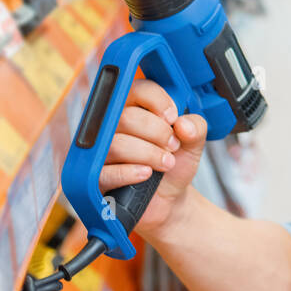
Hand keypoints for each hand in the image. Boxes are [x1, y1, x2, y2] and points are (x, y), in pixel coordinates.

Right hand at [99, 78, 206, 239]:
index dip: (157, 101)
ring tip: (166, 164)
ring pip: (117, 144)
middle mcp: (111, 126)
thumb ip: (196, 127)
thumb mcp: (192, 144)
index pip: (135, 89)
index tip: (173, 118)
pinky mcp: (94, 177)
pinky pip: (105, 171)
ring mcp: (99, 151)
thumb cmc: (173, 166)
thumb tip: (183, 124)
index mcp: (132, 109)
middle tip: (172, 146)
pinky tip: (146, 174)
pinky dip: (130, 172)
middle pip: (126, 117)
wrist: (169, 201)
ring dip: (149, 154)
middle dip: (158, 133)